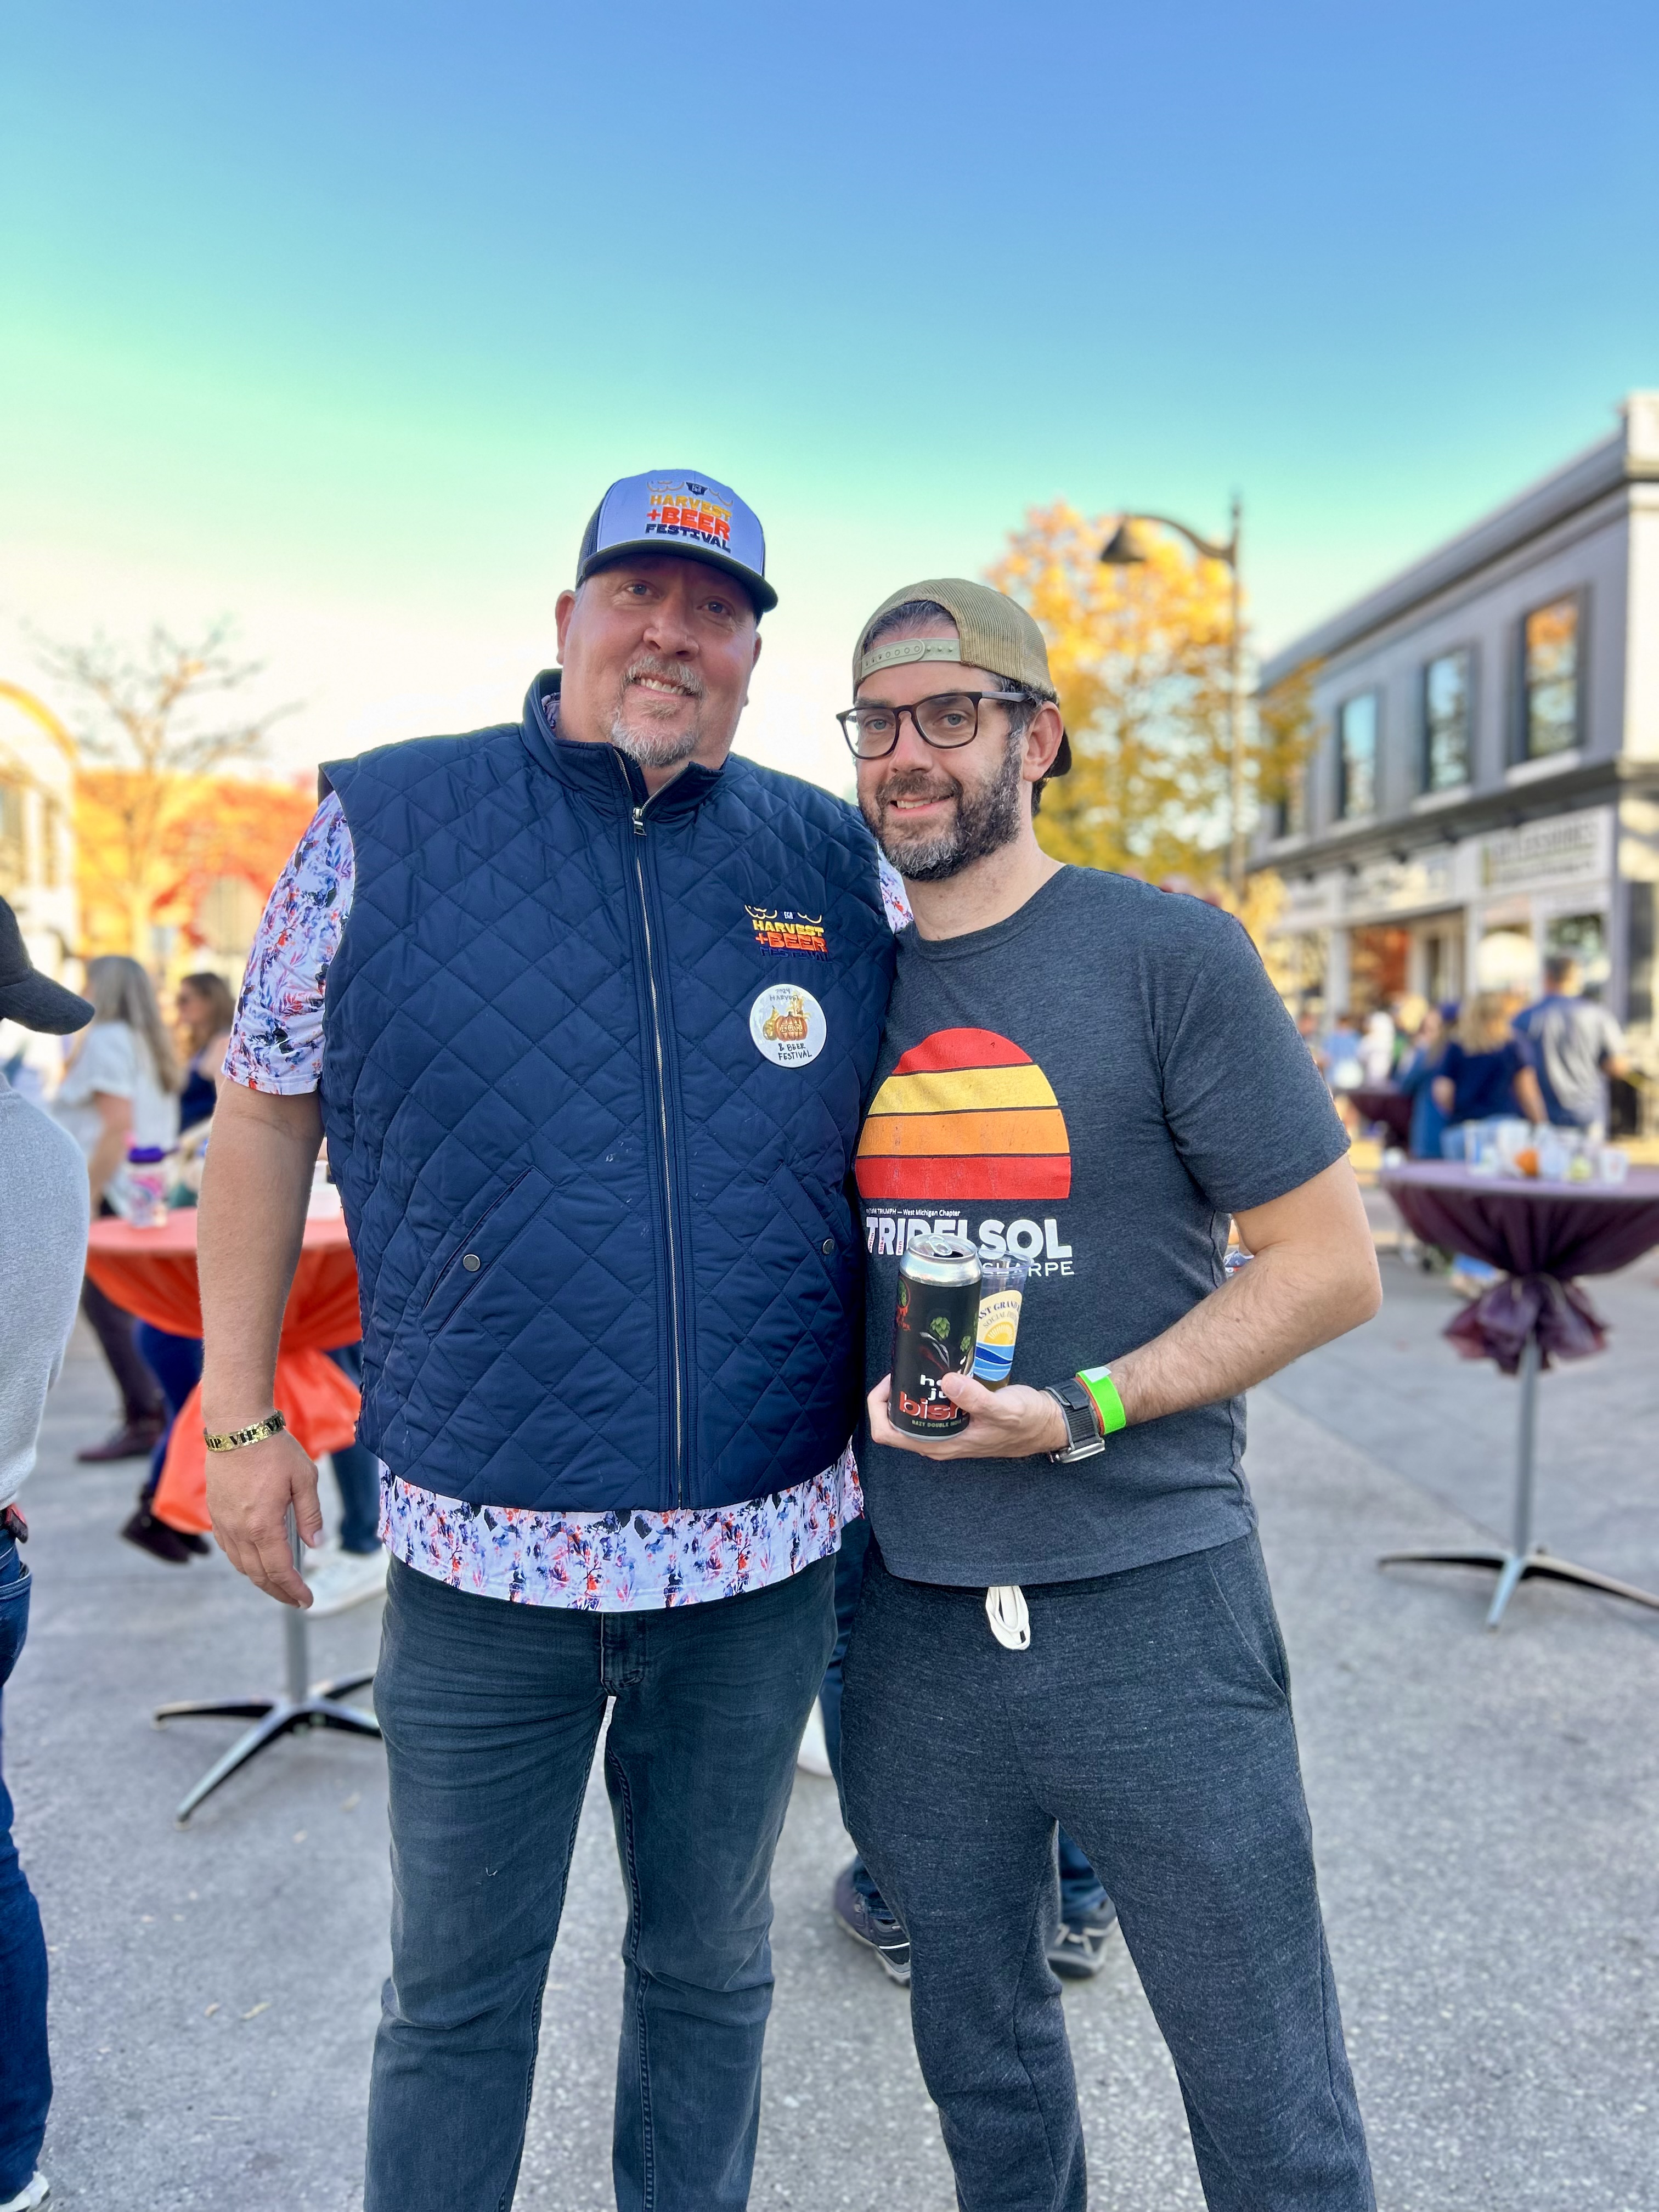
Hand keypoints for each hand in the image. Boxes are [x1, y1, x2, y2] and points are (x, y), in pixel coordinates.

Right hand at [204, 1424, 324, 1606]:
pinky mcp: (215, 1514)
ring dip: (260, 1579)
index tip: (306, 1600)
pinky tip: (257, 1560)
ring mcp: (223, 1523)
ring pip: (241, 1565)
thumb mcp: (304, 1478)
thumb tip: (316, 1545)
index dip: (293, 1589)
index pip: (279, 1570)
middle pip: (258, 1574)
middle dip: (278, 1591)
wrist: (236, 1428)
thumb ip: (310, 1514)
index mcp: (263, 1525)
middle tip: (296, 1599)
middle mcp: (239, 1530)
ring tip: (280, 1584)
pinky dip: (244, 1562)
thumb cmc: (274, 1449)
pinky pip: (229, 1549)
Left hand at [866, 1372, 1068, 1460]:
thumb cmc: (1025, 1422)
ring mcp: (946, 1432)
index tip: (891, 1380)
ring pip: (910, 1414)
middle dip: (891, 1394)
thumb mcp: (1002, 1409)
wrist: (1047, 1425)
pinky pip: (928, 1407)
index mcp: (940, 1445)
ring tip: (916, 1365)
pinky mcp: (956, 1420)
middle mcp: (937, 1442)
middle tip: (904, 1367)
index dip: (879, 1407)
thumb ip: (974, 1398)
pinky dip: (924, 1390)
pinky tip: (934, 1371)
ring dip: (908, 1391)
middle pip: (894, 1422)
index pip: (888, 1434)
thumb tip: (946, 1381)